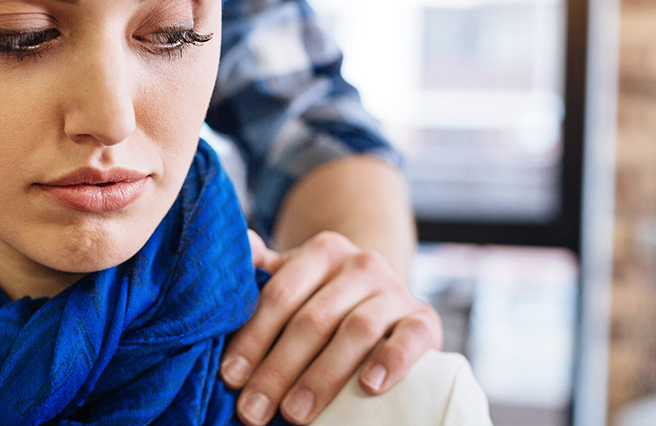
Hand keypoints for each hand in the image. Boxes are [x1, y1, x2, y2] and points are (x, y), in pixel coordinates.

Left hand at [223, 230, 441, 425]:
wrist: (384, 294)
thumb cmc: (325, 295)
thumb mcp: (292, 276)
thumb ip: (261, 270)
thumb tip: (241, 245)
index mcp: (321, 252)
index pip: (279, 296)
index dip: (252, 339)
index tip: (230, 378)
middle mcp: (360, 264)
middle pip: (312, 319)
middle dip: (277, 369)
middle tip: (254, 409)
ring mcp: (395, 290)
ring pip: (356, 330)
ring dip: (322, 376)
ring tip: (294, 413)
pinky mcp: (425, 318)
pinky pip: (411, 337)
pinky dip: (391, 361)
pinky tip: (369, 387)